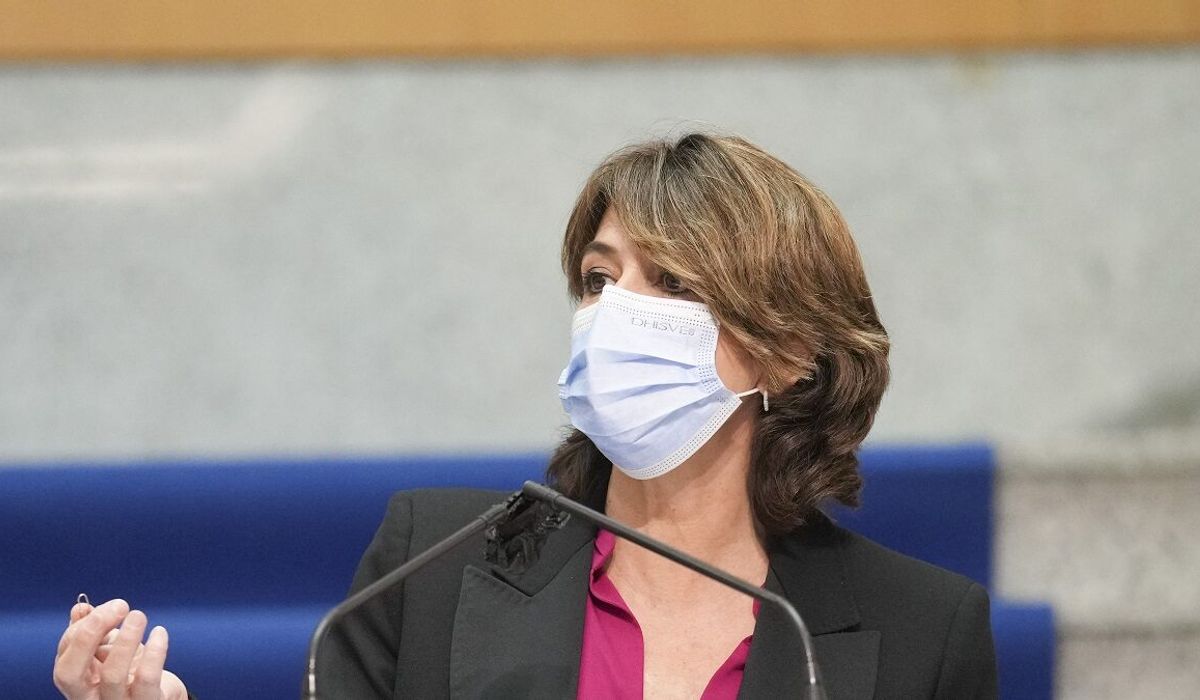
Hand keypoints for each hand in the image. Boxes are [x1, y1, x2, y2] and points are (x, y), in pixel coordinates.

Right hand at [53, 598, 188, 699]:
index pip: (64, 658)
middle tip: (118, 606)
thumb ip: (92, 630)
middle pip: (70, 673)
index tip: (108, 607)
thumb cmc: (131, 671)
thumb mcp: (108, 649)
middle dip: (89, 633)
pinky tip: (159, 633)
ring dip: (126, 639)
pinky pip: (146, 678)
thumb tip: (80, 608)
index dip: (81, 628)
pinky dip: (154, 651)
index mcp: (77, 683)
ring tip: (138, 616)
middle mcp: (89, 699)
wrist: (161, 695)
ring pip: (112, 674)